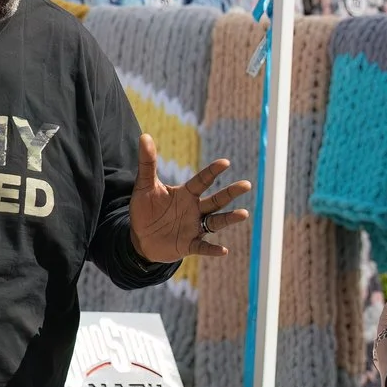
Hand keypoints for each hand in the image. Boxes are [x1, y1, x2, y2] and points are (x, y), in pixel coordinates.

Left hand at [129, 142, 252, 263]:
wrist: (140, 237)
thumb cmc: (145, 210)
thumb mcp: (144, 186)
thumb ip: (147, 163)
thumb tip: (144, 136)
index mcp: (186, 194)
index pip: (202, 181)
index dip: (212, 172)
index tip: (225, 162)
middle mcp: (194, 209)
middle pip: (216, 200)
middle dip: (231, 193)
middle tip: (246, 184)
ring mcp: (194, 227)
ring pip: (216, 222)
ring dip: (229, 218)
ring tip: (243, 213)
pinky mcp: (189, 244)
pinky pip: (203, 247)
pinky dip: (212, 249)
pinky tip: (223, 250)